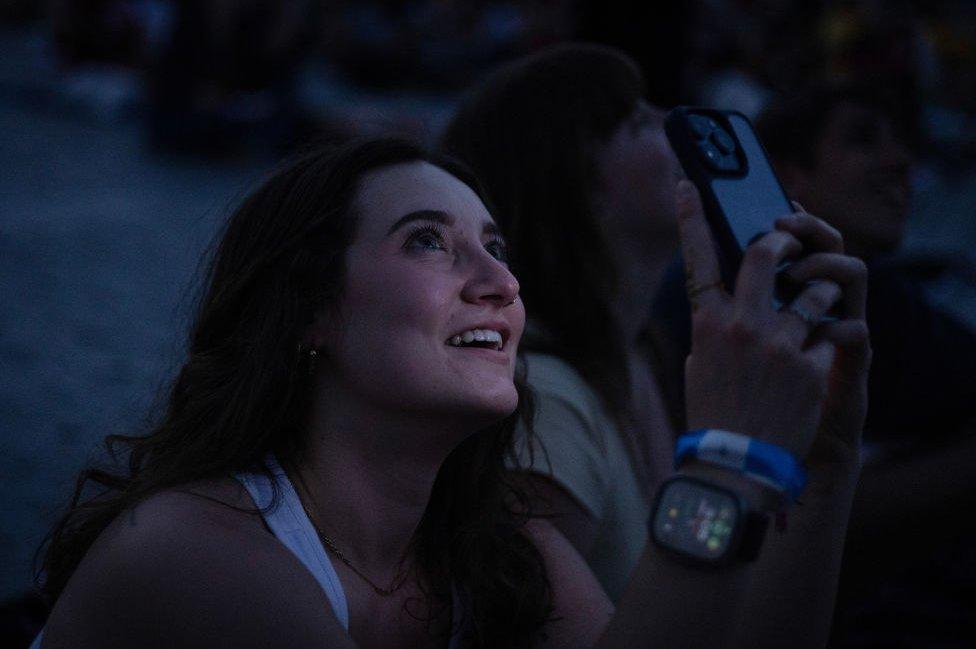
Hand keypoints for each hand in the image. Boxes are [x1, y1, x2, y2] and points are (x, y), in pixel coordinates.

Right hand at [676, 181, 866, 460]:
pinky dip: (830, 337)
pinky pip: (832, 331)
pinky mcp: (811, 364)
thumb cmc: (715, 414)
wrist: (738, 463)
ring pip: (815, 287)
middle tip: (789, 241)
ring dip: (821, 288)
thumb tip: (728, 300)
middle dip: (783, 238)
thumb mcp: (701, 364)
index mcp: (707, 324)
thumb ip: (715, 327)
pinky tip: (819, 356)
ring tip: (817, 304)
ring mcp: (779, 343)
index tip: (688, 185)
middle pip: (765, 252)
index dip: (690, 217)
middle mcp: (742, 325)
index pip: (696, 258)